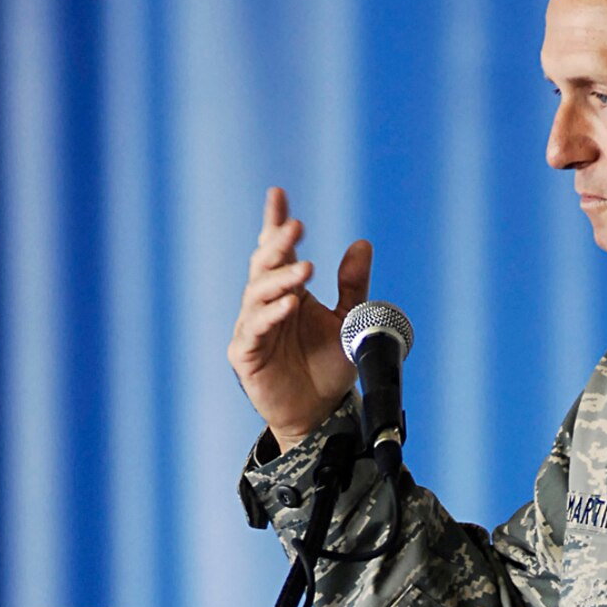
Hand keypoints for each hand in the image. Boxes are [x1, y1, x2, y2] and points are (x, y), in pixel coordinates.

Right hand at [228, 186, 373, 451]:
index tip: (277, 194)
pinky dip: (272, 314)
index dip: (274, 223)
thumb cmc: (327, 366)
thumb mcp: (348, 320)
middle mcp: (266, 304)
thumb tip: (361, 244)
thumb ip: (352, 285)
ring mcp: (252, 327)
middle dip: (278, 244)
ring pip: (258, 293)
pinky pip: (255, 328)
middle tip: (295, 226)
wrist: (319, 412)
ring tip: (306, 270)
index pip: (278, 251)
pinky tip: (289, 304)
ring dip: (281, 279)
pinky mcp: (245, 353)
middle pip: (264, 265)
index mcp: (287, 291)